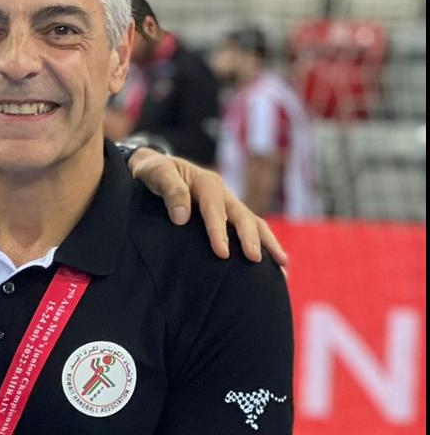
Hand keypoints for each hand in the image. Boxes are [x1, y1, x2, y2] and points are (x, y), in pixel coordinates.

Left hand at [130, 149, 287, 265]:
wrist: (154, 168)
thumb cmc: (153, 172)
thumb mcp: (155, 173)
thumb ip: (169, 190)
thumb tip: (181, 218)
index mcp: (206, 182)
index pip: (215, 209)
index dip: (219, 231)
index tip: (222, 253)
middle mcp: (223, 193)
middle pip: (242, 216)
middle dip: (250, 238)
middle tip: (255, 259)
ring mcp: (228, 204)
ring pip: (254, 223)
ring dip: (268, 243)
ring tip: (282, 266)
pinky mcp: (228, 214)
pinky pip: (250, 228)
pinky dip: (263, 244)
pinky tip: (275, 265)